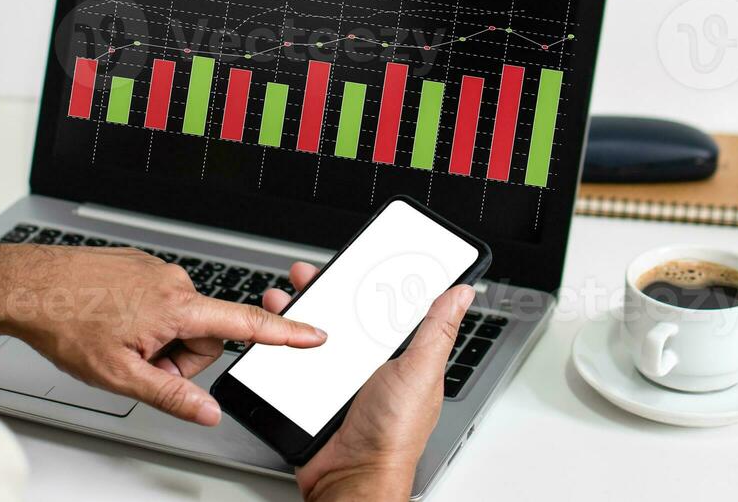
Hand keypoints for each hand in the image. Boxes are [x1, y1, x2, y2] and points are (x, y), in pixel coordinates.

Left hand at [0, 244, 325, 423]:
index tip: (314, 334)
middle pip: (204, 334)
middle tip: (139, 363)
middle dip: (178, 356)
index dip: (285, 332)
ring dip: (157, 338)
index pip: (245, 324)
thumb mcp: (119, 375)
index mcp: (178, 307)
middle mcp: (174, 282)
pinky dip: (141, 319)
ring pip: (177, 319)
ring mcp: (155, 270)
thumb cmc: (65, 322)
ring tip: (117, 340)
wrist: (25, 285)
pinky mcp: (138, 265)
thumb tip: (206, 413)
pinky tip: (109, 321)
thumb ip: (171, 396)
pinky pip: (157, 301)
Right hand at [265, 261, 470, 501]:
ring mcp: (342, 380)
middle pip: (348, 317)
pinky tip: (274, 334)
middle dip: (327, 292)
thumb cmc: (393, 436)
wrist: (351, 477)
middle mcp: (374, 366)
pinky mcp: (315, 394)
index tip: (361, 260)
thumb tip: (463, 293)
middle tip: (307, 275)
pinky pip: (297, 363)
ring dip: (298, 314)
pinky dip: (282, 347)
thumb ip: (437, 330)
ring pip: (318, 336)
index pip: (391, 308)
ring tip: (284, 298)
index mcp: (405, 356)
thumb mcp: (420, 372)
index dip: (375, 283)